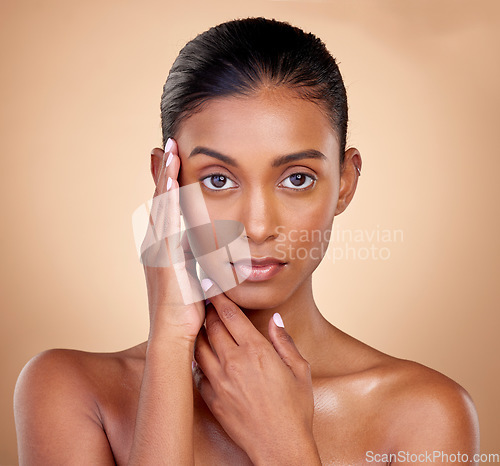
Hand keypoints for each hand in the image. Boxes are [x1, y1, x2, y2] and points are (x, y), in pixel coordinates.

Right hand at [142, 138, 204, 341]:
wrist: (174, 334)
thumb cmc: (185, 309)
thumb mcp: (189, 275)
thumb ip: (190, 258)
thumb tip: (198, 245)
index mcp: (163, 246)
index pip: (166, 207)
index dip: (168, 182)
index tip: (173, 161)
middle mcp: (157, 242)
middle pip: (161, 198)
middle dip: (165, 170)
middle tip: (169, 143)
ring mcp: (158, 247)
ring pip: (162, 203)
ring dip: (166, 175)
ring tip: (171, 149)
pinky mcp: (164, 254)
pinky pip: (167, 219)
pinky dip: (169, 197)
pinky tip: (172, 177)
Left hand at [192, 280, 319, 463]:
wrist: (280, 447)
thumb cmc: (295, 410)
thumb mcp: (299, 370)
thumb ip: (284, 341)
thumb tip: (275, 320)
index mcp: (256, 351)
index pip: (229, 314)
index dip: (219, 297)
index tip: (212, 286)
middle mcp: (233, 362)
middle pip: (210, 326)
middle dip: (207, 311)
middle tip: (206, 302)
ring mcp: (218, 381)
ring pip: (198, 345)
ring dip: (199, 332)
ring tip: (202, 324)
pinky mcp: (210, 398)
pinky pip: (197, 371)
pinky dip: (197, 358)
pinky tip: (203, 355)